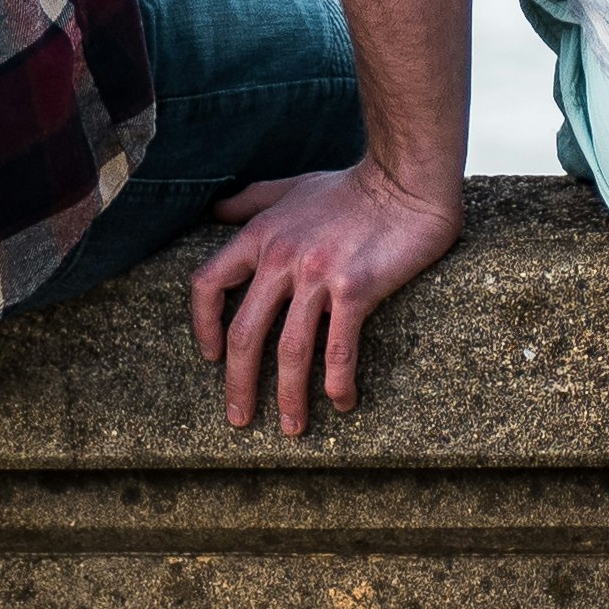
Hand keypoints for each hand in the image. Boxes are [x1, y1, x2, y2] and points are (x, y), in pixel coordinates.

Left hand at [189, 164, 467, 439]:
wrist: (406, 180)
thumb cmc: (351, 186)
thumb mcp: (292, 188)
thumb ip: (252, 201)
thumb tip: (216, 209)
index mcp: (260, 236)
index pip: (208, 285)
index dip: (203, 326)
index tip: (212, 357)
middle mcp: (282, 258)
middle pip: (245, 333)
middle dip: (238, 384)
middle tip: (239, 418)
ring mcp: (318, 275)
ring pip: (291, 350)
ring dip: (289, 396)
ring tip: (292, 428)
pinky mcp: (357, 289)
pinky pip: (340, 348)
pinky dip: (338, 383)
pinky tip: (341, 403)